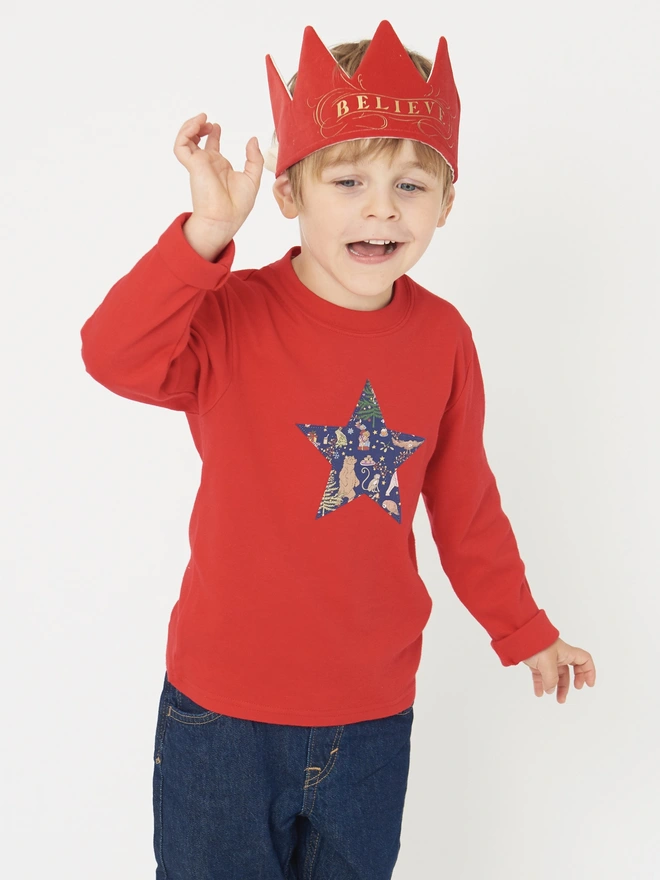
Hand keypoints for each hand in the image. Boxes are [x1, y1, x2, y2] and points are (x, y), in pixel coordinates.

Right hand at [173, 112, 263, 240]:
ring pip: (185, 140)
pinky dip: (186, 132)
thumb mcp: (253, 177)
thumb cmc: (238, 205)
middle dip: (199, 126)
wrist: (226, 218)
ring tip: (202, 119)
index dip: (212, 133)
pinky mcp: (192, 165)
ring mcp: (198, 164)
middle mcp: (207, 164)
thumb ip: (254, 158)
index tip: (216, 126)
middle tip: (208, 121)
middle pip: (196, 139)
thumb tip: (253, 140)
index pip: (211, 145)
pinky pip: (181, 145)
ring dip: (190, 126)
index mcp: (219, 166)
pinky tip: (197, 126)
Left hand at [522, 638, 595, 702]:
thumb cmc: (536, 643)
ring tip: (557, 699)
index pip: (584, 660)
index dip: (589, 672)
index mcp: (566, 652)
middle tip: (570, 692)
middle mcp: (558, 655)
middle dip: (570, 684)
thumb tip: (550, 690)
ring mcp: (547, 658)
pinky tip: (539, 693)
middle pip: (570, 671)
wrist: (517, 636)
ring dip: (556, 687)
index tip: (588, 685)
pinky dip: (541, 684)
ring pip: (555, 675)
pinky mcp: (536, 661)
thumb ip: (551, 679)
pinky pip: (541, 675)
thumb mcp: (547, 663)